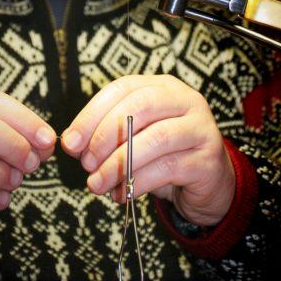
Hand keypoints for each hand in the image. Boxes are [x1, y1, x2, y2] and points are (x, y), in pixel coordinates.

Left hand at [62, 74, 234, 226]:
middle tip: (86, 163)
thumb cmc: (166, 154)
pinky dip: (137, 183)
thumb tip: (72, 143)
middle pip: (140, 106)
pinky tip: (121, 194)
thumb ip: (106, 134)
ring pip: (155, 138)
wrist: (210, 183)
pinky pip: (167, 168)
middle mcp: (185, 99)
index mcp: (162, 86)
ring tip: (97, 183)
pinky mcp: (207, 159)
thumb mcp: (134, 138)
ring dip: (119, 163)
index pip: (123, 88)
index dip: (92, 113)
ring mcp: (200, 127)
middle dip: (106, 135)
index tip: (71, 141)